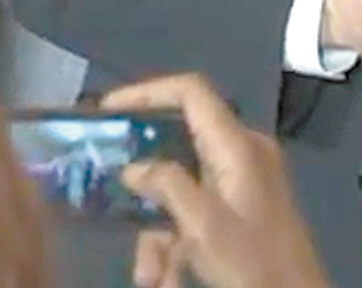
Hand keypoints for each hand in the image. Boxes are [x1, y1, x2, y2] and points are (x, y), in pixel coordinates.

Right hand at [103, 73, 329, 287]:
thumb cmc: (252, 261)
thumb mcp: (202, 225)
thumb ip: (166, 186)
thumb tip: (135, 166)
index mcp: (238, 145)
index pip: (191, 92)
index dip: (148, 92)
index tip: (109, 110)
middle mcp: (241, 154)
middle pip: (178, 148)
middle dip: (145, 187)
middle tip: (109, 194)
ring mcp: (243, 183)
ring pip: (181, 192)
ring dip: (158, 235)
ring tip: (150, 276)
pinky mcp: (241, 211)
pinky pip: (197, 214)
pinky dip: (177, 245)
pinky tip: (166, 280)